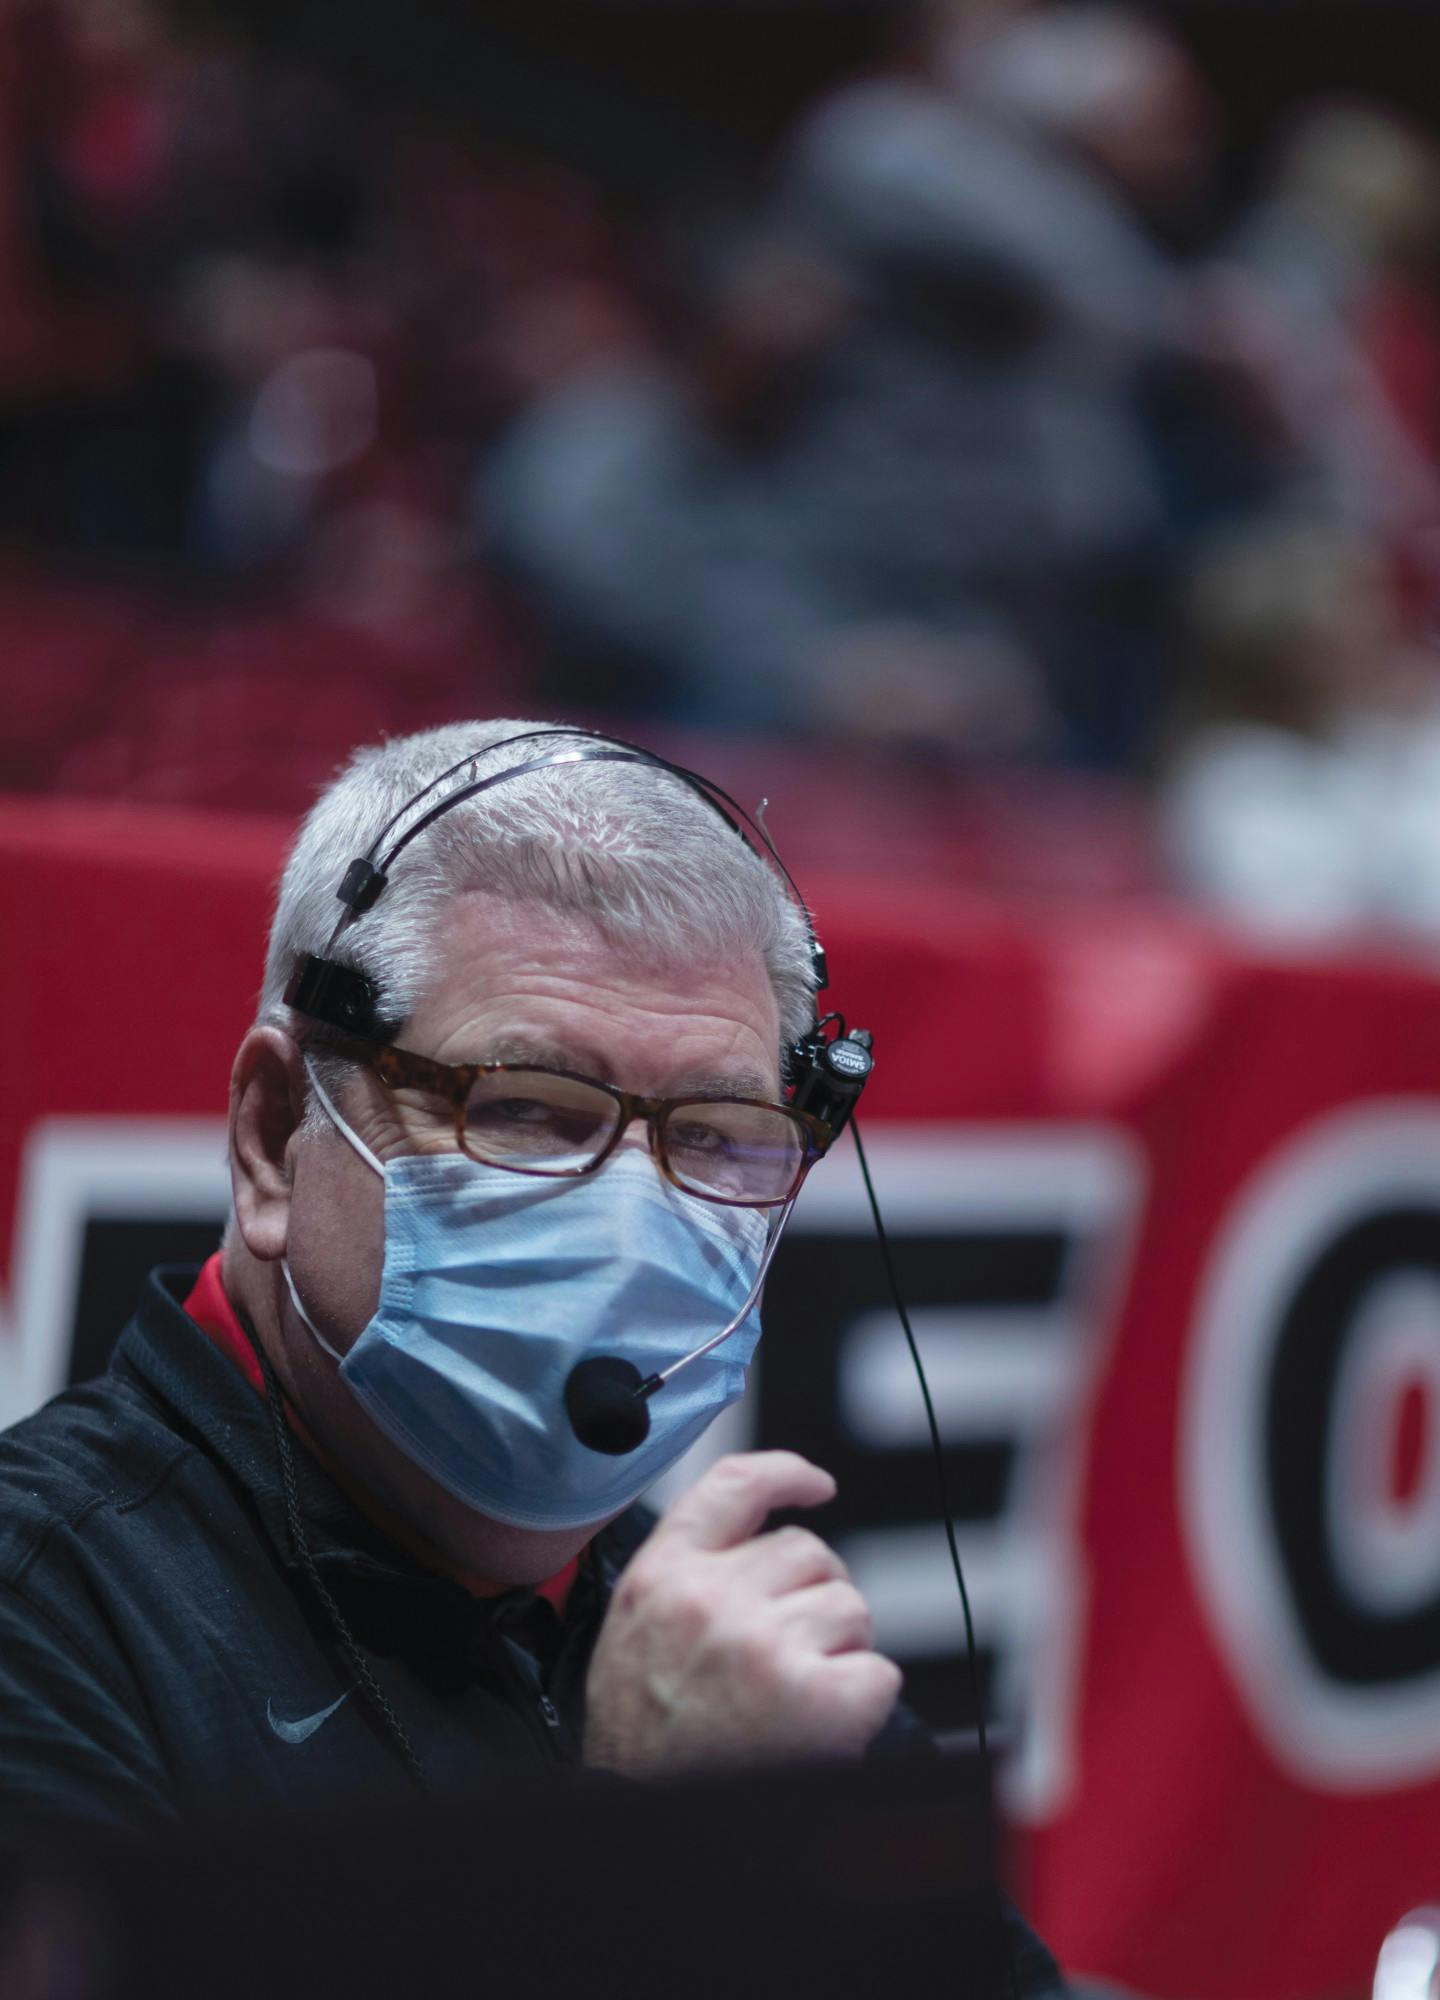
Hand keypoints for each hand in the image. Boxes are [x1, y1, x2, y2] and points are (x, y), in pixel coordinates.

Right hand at [583, 1452, 901, 1775]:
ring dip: (838, 1648)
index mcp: (662, 1577)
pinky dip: (863, 1700)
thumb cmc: (644, 1741)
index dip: (786, 1473)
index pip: (733, 1486)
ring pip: (848, 1607)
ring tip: (793, 1696)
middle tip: (785, 1653)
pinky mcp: (817, 1696)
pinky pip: (878, 1671)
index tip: (816, 1484)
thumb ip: (687, 1574)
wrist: (643, 1818)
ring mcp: (766, 1645)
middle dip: (812, 1595)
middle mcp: (712, 1600)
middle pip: (808, 1551)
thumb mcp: (636, 1631)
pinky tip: (822, 1725)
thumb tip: (757, 1543)